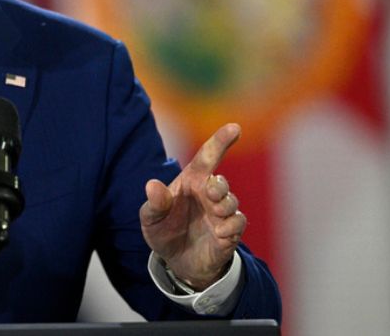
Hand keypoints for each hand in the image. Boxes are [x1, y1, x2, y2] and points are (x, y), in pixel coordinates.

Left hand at [140, 123, 245, 289]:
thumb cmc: (164, 231)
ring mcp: (220, 214)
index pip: (207, 157)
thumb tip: (152, 185)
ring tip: (215, 211)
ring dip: (225, 204)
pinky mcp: (229, 232)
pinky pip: (237, 223)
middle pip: (221, 182)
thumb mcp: (151, 218)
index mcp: (191, 182)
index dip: (220, 141)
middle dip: (219, 185)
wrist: (175, 262)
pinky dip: (231, 225)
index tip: (235, 128)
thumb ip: (153, 203)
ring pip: (231, 201)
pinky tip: (220, 232)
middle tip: (211, 191)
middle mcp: (208, 195)